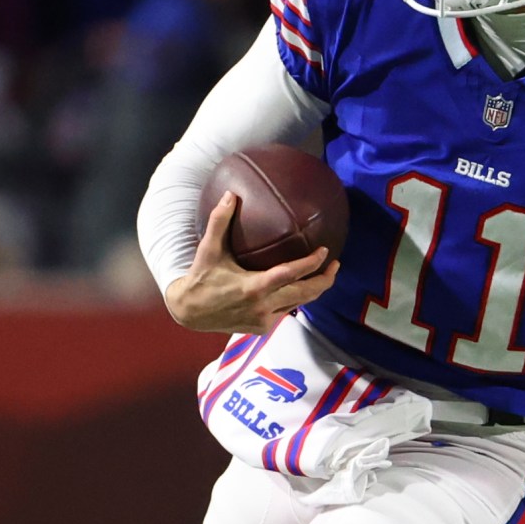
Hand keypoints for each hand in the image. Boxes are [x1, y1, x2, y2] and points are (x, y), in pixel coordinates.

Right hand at [163, 193, 338, 333]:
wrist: (188, 312)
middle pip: (306, 295)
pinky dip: (295, 300)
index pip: (291, 274)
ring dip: (313, 291)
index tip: (326, 251)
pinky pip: (286, 312)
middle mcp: (262, 307)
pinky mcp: (262, 329)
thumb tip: (231, 194)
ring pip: (299, 305)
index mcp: (253, 287)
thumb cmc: (200, 277)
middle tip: (336, 265)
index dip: (311, 264)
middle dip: (325, 280)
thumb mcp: (208, 248)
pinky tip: (299, 288)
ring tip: (324, 274)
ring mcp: (264, 320)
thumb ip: (220, 221)